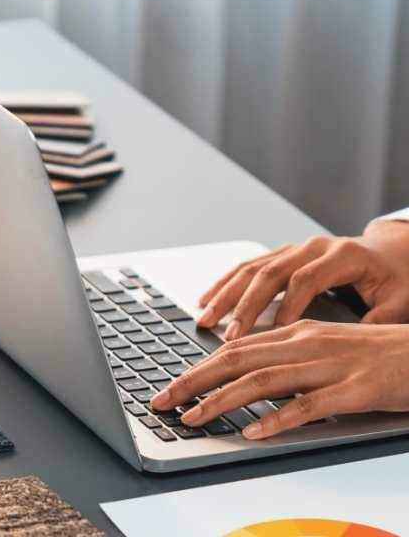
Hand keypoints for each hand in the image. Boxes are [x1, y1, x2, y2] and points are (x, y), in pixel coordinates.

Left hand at [150, 320, 408, 438]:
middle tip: (164, 401)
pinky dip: (277, 418)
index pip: (234, 349)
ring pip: (263, 379)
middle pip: (237, 360)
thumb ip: (284, 360)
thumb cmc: (372, 354)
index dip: (198, 368)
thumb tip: (245, 378)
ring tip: (193, 418)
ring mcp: (328, 365)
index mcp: (294, 333)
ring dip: (223, 400)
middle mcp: (304, 343)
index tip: (172, 387)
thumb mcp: (321, 349)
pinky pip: (309, 405)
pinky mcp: (353, 389)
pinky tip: (254, 432)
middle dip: (194, 381)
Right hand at [197, 221, 408, 339]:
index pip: (307, 279)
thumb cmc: (397, 277)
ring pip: (251, 269)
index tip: (277, 333)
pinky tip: (207, 299)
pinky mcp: (282, 255)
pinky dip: (225, 284)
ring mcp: (293, 249)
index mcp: (342, 255)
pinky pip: (247, 267)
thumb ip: (381, 321)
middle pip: (270, 273)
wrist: (392, 250)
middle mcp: (311, 247)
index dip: (290, 305)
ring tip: (206, 318)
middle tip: (229, 333)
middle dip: (246, 305)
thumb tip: (355, 347)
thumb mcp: (401, 299)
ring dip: (226, 294)